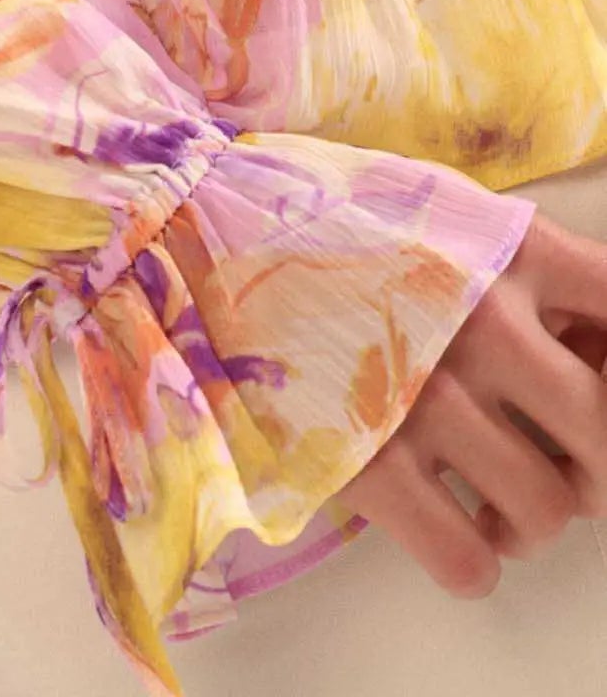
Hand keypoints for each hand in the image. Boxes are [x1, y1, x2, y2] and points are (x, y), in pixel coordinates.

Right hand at [340, 210, 606, 597]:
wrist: (201, 223)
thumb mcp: (437, 206)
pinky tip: (456, 532)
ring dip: (534, 524)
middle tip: (563, 471)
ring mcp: (424, 392)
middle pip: (603, 432)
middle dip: (594, 470)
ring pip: (546, 508)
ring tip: (500, 508)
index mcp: (509, 249)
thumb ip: (520, 262)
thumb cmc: (329, 219)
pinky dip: (476, 562)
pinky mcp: (366, 459)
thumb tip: (590, 346)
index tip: (597, 383)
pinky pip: (467, 557)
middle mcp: (482, 319)